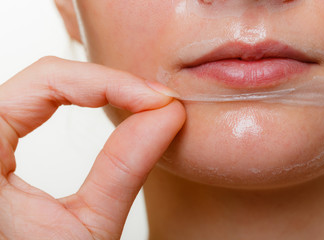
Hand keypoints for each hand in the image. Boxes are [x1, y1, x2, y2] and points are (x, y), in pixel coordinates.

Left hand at [0, 57, 185, 239]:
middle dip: (109, 84)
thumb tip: (166, 116)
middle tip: (156, 102)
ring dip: (98, 89)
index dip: (108, 83)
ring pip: (43, 87)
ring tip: (142, 104)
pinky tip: (109, 106)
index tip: (157, 101)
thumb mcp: (85, 230)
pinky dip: (79, 100)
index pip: (45, 82)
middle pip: (46, 79)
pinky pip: (37, 104)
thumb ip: (125, 168)